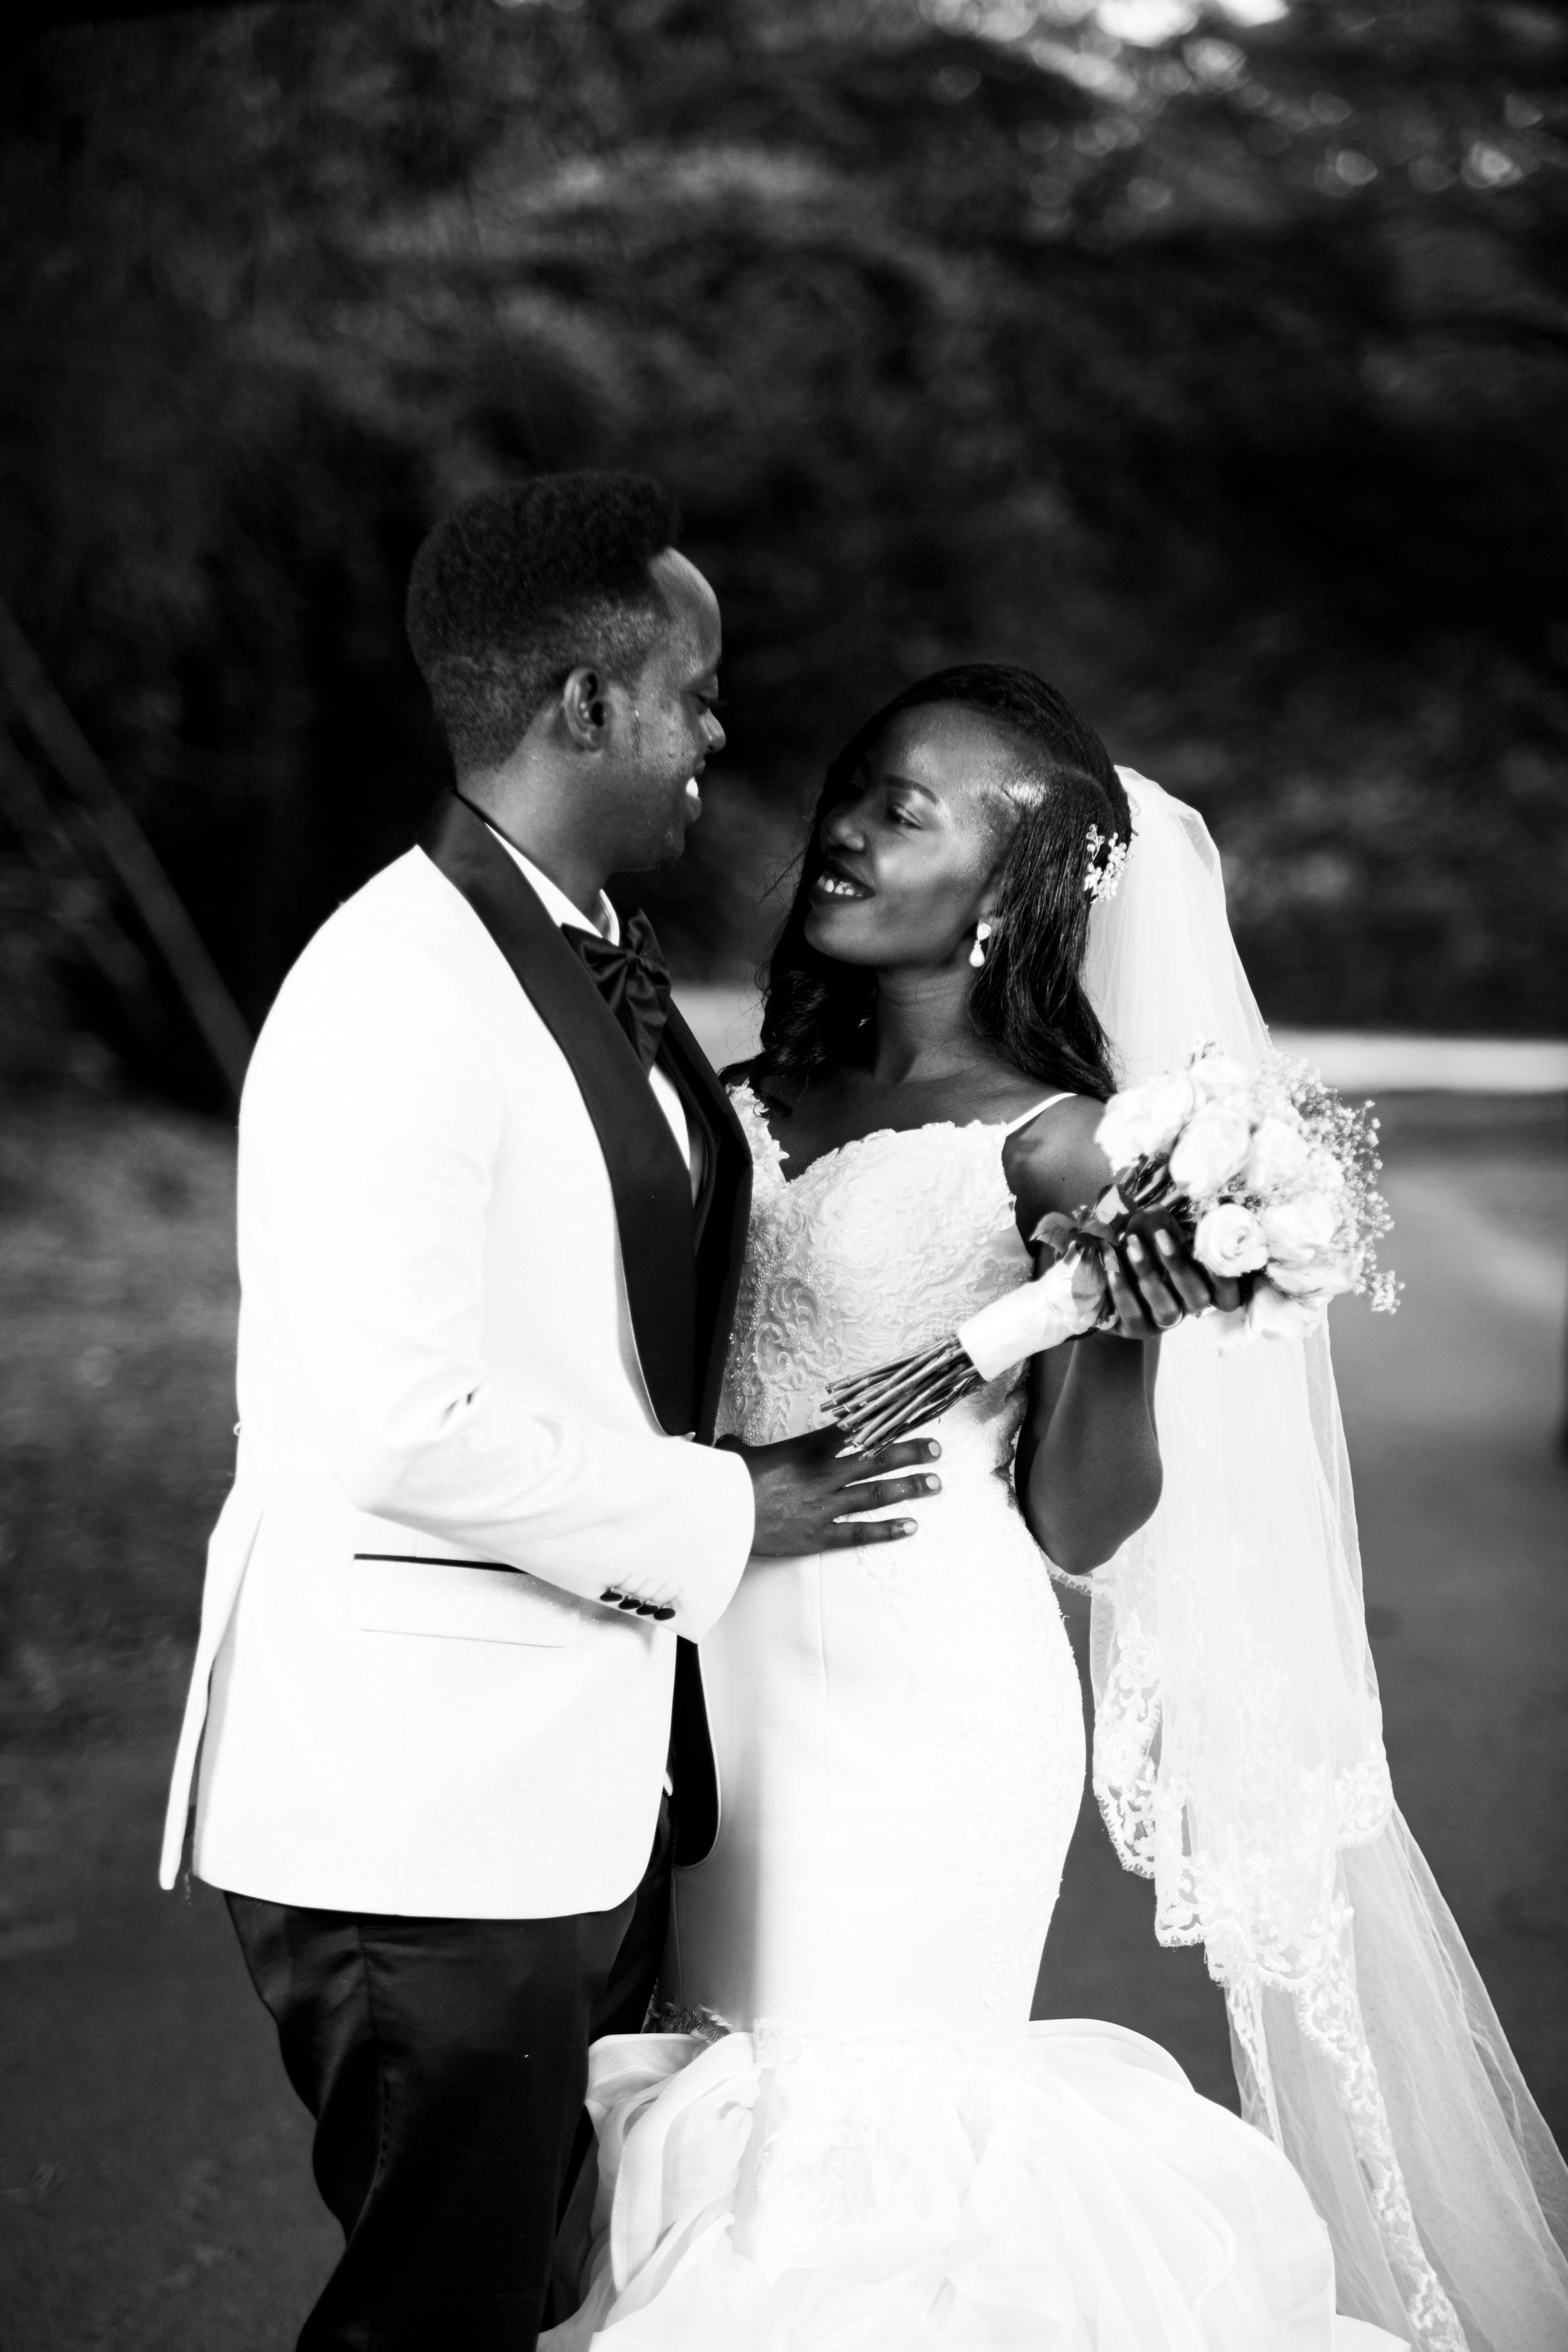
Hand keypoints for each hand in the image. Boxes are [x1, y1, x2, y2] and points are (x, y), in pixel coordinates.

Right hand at [720, 1427, 942, 1554]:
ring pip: (877, 1493)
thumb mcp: (738, 1454)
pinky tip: (911, 1526)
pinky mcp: (820, 1535)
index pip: (856, 1429)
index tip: (906, 1414)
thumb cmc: (729, 1483)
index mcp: (808, 1448)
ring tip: (934, 1483)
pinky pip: (860, 1532)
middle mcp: (825, 1475)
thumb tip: (731, 1444)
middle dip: (910, 1453)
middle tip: (936, 1450)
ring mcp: (826, 1506)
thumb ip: (744, 1447)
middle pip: (877, 1459)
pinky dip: (888, 1530)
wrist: (722, 1517)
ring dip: (909, 1487)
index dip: (884, 1421)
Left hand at [1097, 1208, 1241, 1339]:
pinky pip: (1133, 1313)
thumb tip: (1157, 1216)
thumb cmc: (1137, 1250)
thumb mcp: (1149, 1232)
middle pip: (1199, 1297)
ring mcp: (1164, 1321)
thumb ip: (1159, 1223)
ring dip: (1149, 1272)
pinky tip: (1111, 1262)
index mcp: (1201, 1283)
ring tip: (1131, 1244)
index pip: (1228, 1293)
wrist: (1103, 1285)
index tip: (1213, 1249)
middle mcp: (1188, 1306)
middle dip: (1180, 1265)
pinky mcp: (1138, 1329)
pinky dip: (1122, 1286)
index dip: (1226, 1278)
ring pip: (1167, 1308)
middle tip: (1161, 1235)